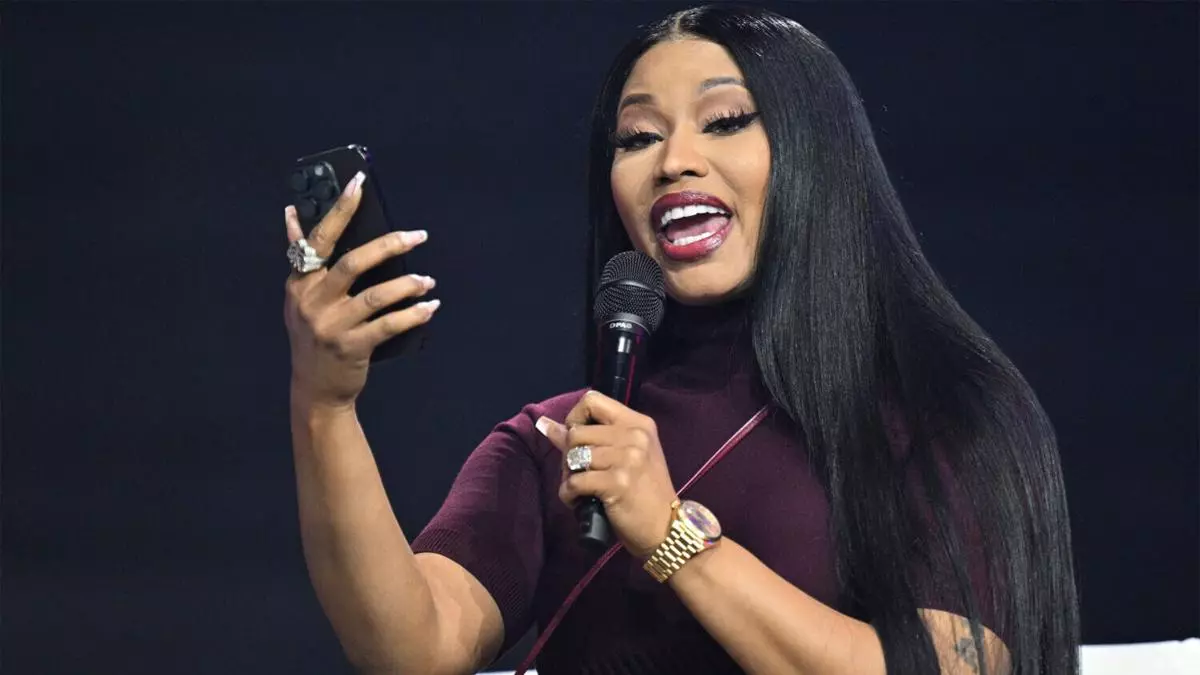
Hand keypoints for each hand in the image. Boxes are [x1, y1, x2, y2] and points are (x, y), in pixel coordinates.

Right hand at [283, 172, 437, 407]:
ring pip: (375, 296)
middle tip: (418, 235)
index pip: (320, 238)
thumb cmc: (315, 336)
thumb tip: (291, 213)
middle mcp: (312, 301)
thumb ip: (302, 258)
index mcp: (299, 282)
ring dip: (407, 284)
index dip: (339, 209)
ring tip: (426, 280)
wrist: (315, 390)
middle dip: (389, 245)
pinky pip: (389, 325)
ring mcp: (331, 326)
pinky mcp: (351, 347)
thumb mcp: (300, 297)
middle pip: (353, 263)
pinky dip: (413, 314)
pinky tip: (430, 307)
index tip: (358, 183)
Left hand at [537, 391, 678, 557]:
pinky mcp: (618, 482)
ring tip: (580, 488)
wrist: (665, 527)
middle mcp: (634, 435)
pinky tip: (579, 501)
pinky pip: (574, 482)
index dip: (575, 418)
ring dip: (568, 476)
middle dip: (569, 455)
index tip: (578, 440)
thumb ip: (587, 437)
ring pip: (573, 456)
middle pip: (577, 431)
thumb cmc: (643, 492)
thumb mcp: (623, 456)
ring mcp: (628, 458)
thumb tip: (544, 424)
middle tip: (579, 473)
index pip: (592, 400)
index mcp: (638, 423)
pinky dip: (569, 495)